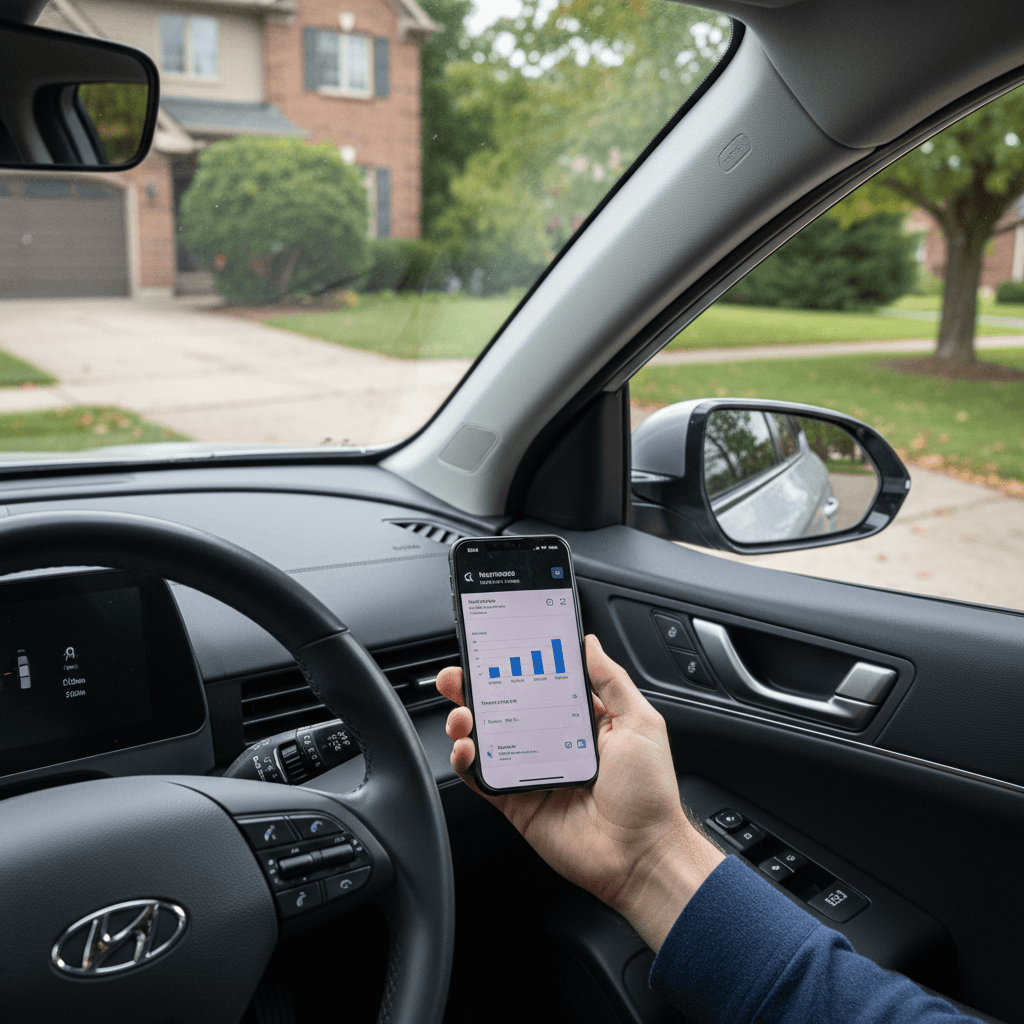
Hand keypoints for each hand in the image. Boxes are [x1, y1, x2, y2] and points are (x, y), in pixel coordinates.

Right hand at [435, 634, 723, 949]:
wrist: (643, 854)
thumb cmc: (650, 793)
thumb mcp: (640, 722)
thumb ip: (611, 681)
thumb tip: (588, 644)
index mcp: (579, 722)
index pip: (538, 684)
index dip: (515, 667)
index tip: (495, 649)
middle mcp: (551, 744)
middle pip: (503, 709)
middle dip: (476, 690)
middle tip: (458, 677)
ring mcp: (532, 773)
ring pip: (486, 741)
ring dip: (465, 722)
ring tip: (461, 714)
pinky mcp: (517, 804)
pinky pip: (483, 779)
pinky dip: (466, 762)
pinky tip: (465, 748)